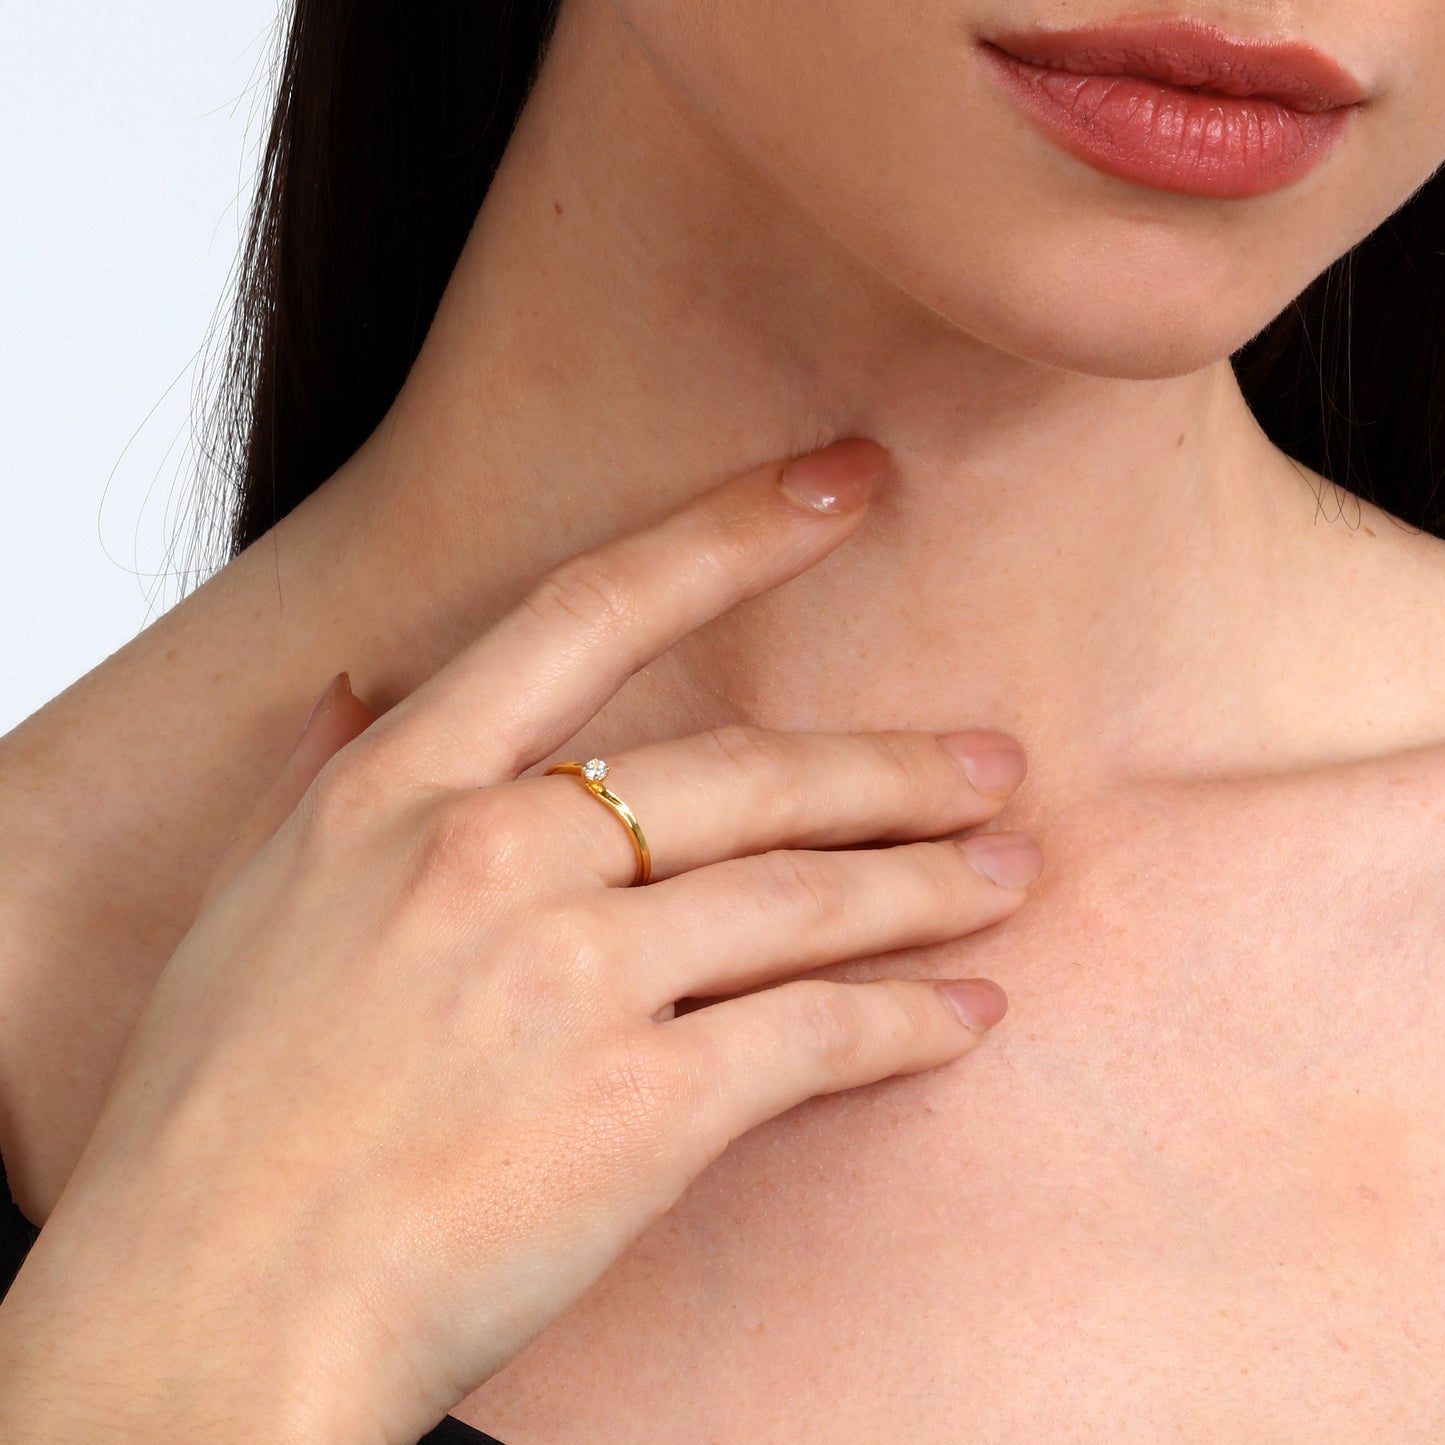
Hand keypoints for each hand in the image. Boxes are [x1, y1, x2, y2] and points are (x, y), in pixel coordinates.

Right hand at [0, 438, 1038, 1443]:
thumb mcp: (251, 910)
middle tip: (990, 764)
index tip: (844, 484)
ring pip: (803, 893)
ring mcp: (570, 974)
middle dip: (891, 767)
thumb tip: (355, 682)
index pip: (591, 610)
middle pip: (747, 770)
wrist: (209, 1310)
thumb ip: (319, 781)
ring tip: (1007, 873)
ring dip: (927, 884)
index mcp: (399, 790)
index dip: (731, 533)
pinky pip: (814, 1034)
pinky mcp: (637, 1103)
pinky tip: (966, 1016)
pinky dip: (907, 1023)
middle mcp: (493, 854)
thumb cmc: (217, 1120)